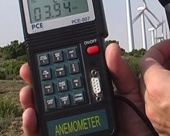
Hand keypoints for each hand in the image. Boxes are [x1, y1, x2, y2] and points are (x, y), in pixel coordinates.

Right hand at [19, 43, 150, 135]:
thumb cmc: (135, 121)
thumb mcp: (129, 92)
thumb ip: (120, 72)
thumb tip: (111, 48)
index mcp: (90, 92)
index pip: (69, 76)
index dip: (55, 65)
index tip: (46, 56)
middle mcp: (78, 106)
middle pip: (51, 92)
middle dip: (37, 81)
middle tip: (28, 70)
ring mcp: (71, 122)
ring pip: (44, 111)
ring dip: (32, 101)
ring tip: (28, 93)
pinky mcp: (67, 135)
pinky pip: (44, 134)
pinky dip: (33, 127)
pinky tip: (33, 116)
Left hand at [140, 32, 169, 135]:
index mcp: (157, 85)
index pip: (147, 59)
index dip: (159, 49)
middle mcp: (151, 102)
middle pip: (146, 75)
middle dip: (160, 63)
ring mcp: (156, 117)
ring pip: (151, 91)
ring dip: (161, 80)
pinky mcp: (162, 127)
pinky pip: (157, 106)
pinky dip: (164, 96)